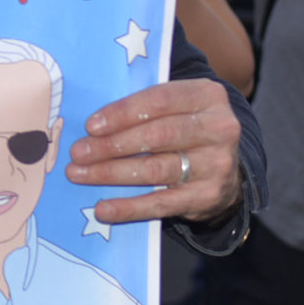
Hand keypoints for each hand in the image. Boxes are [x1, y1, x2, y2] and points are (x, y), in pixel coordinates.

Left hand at [67, 78, 243, 222]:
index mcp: (207, 96)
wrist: (224, 169)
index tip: (91, 126)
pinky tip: (104, 208)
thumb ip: (144, 107)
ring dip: (112, 173)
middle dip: (112, 144)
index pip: (160, 100)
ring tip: (80, 174)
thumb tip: (92, 125)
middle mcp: (219, 128)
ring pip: (156, 169)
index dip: (122, 113)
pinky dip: (130, 207)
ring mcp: (217, 164)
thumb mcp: (175, 107)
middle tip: (78, 153)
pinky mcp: (208, 196)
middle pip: (158, 135)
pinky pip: (162, 203)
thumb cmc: (184, 128)